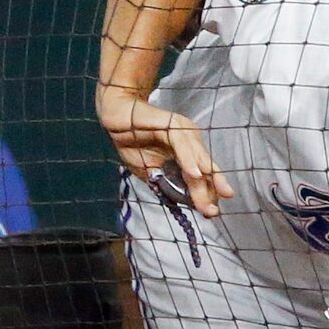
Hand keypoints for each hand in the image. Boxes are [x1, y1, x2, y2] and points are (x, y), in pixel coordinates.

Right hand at [96, 85, 230, 214]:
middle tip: (212, 211)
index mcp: (187, 154)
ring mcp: (183, 131)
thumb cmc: (132, 142)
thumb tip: (183, 202)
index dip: (208, 194)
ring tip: (207, 198)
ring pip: (197, 158)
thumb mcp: (150, 171)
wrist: (117, 116)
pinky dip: (188, 159)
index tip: (211, 212)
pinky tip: (193, 173)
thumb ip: (166, 183)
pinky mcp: (172, 124)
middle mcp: (190, 142)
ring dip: (203, 180)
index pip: (203, 176)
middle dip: (209, 192)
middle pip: (205, 169)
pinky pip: (182, 144)